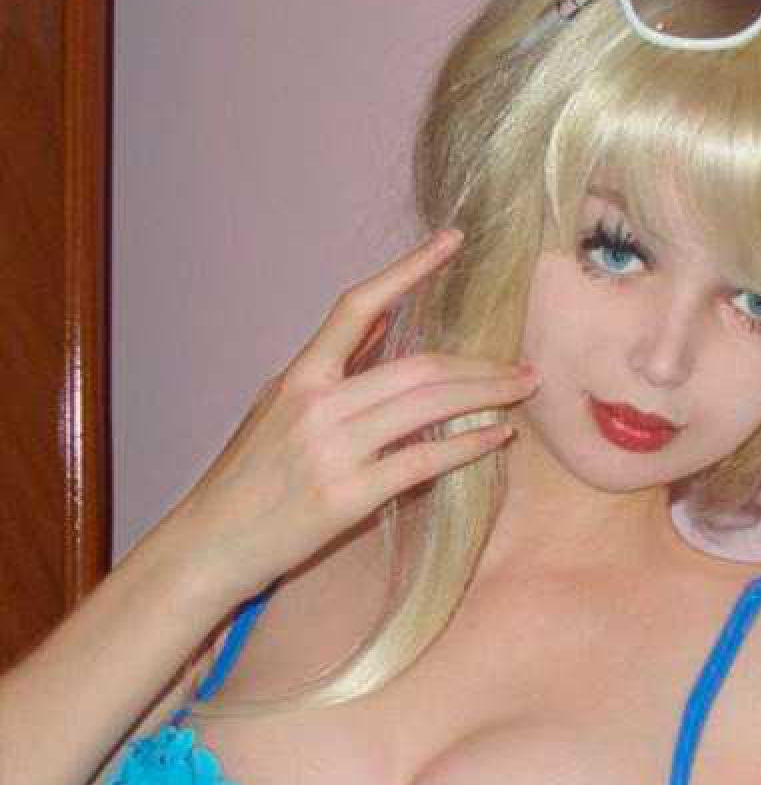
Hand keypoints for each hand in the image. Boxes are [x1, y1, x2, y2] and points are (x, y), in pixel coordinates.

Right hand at [163, 230, 537, 601]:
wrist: (210, 543)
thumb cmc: (249, 476)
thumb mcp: (279, 405)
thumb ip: (335, 363)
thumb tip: (385, 318)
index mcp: (299, 377)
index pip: (358, 307)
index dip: (408, 268)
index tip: (453, 241)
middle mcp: (317, 405)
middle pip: (418, 367)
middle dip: (481, 365)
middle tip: (526, 367)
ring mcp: (333, 450)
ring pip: (428, 406)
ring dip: (487, 396)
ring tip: (523, 392)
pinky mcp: (349, 495)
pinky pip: (424, 461)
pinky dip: (468, 446)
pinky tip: (498, 437)